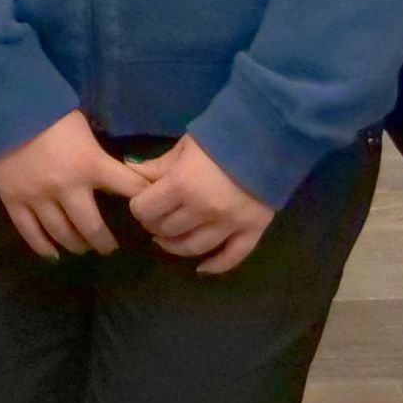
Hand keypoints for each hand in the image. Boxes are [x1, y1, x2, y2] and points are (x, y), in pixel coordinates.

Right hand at [0, 111, 150, 260]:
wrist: (4, 106)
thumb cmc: (49, 111)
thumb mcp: (84, 128)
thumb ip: (98, 154)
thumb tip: (116, 173)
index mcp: (90, 164)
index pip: (128, 188)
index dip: (143, 200)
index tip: (147, 213)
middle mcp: (67, 187)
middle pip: (92, 227)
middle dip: (105, 242)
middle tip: (110, 248)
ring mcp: (38, 198)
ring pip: (62, 234)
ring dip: (77, 245)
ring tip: (84, 248)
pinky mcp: (14, 201)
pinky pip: (30, 233)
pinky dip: (43, 247)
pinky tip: (53, 254)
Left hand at [124, 136, 277, 275]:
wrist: (271, 133)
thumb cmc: (222, 134)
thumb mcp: (185, 146)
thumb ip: (158, 166)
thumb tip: (131, 173)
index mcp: (182, 185)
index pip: (146, 209)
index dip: (140, 207)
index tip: (142, 202)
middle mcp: (203, 211)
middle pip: (167, 230)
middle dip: (155, 225)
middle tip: (156, 218)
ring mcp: (229, 224)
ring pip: (193, 247)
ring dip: (175, 246)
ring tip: (168, 240)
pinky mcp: (252, 230)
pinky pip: (232, 257)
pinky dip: (215, 266)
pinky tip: (202, 268)